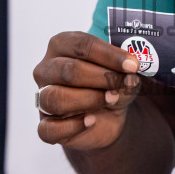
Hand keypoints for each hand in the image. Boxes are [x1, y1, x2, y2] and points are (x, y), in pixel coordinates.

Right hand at [32, 31, 141, 150]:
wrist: (107, 117)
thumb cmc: (109, 86)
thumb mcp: (123, 75)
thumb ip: (126, 74)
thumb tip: (130, 76)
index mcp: (62, 46)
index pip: (81, 45)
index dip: (109, 55)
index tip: (132, 65)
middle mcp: (46, 69)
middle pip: (68, 70)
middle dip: (101, 77)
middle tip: (123, 83)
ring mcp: (42, 97)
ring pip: (55, 98)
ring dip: (88, 99)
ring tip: (111, 99)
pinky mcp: (45, 125)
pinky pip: (49, 128)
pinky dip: (72, 126)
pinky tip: (91, 121)